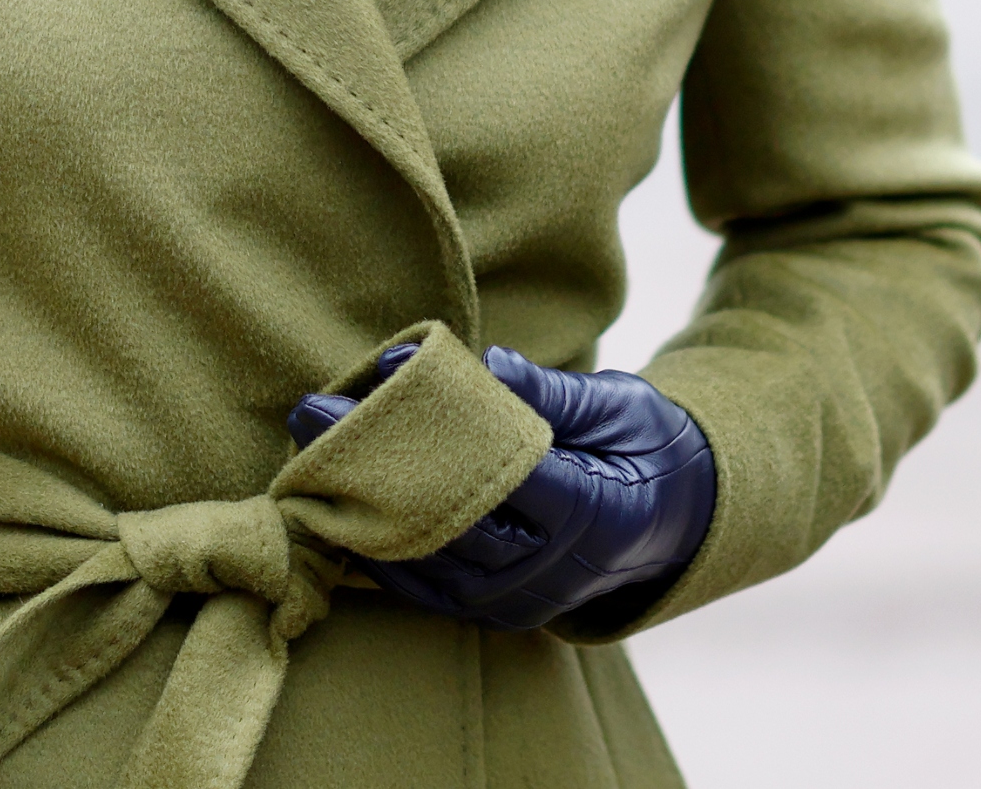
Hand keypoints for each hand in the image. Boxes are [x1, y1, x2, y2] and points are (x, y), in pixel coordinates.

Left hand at [288, 344, 715, 633]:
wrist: (674, 524)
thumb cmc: (646, 449)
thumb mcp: (620, 406)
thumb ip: (552, 393)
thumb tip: (488, 366)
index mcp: (595, 514)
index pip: (504, 476)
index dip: (439, 429)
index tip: (385, 377)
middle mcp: (553, 572)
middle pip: (448, 519)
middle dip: (375, 464)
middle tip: (313, 409)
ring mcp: (522, 602)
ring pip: (428, 560)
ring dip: (360, 507)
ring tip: (306, 448)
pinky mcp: (497, 614)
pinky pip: (426, 589)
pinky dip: (377, 552)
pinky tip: (329, 509)